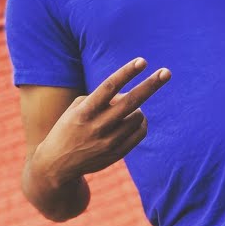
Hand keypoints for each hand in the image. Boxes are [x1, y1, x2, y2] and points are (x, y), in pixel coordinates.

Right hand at [35, 57, 170, 183]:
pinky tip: (134, 120)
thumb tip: (132, 96)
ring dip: (138, 107)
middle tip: (166, 72)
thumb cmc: (71, 126)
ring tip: (128, 109)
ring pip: (138, 116)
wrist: (57, 164)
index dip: (126, 73)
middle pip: (131, 102)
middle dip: (150, 85)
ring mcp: (108, 142)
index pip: (108, 87)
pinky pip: (140, 132)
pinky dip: (141, 122)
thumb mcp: (79, 108)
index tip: (142, 61)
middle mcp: (97, 126)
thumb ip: (104, 99)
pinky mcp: (117, 153)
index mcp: (85, 111)